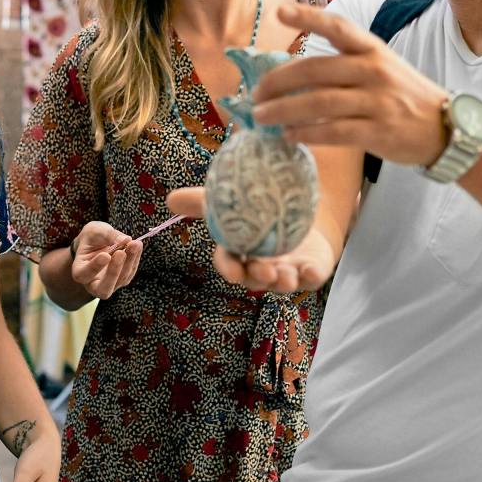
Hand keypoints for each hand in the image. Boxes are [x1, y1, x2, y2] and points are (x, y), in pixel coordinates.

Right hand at [70, 222, 142, 299]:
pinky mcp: (123, 279)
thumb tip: (125, 240)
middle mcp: (93, 283)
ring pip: (121, 279)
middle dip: (114, 272)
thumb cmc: (92, 237)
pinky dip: (135, 258)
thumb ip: (107, 235)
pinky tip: (137, 245)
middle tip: (121, 253)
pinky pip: (131, 271)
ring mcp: (110, 284)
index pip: (84, 275)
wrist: (98, 242)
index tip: (105, 255)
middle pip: (103, 289)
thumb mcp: (95, 230)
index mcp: (79, 271)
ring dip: (129, 261)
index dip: (95, 267)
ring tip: (134, 244)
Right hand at [167, 188, 337, 292]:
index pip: (230, 264)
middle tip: (264, 271)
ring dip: (282, 282)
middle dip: (258, 278)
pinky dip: (311, 278)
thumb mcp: (234, 203)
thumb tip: (170, 199)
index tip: (234, 270)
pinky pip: (311, 280)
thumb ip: (203, 203)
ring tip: (285, 276)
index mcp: (241, 254)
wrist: (302, 212)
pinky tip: (311, 271)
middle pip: (255, 278)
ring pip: (282, 283)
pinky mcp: (310, 272)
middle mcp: (261, 268)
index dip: (230, 269)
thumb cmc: (259, 212)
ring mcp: (286, 271)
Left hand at [248, 2, 450, 167]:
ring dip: (283, 110)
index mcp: (373, 50)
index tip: (280, 12)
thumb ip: (344, 66)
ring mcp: (377, 101)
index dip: (309, 17)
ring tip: (261, 118)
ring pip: (318, 102)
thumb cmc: (404, 97)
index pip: (339, 26)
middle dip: (278, 81)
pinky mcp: (378, 131)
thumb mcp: (382, 68)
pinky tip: (289, 136)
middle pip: (315, 69)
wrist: (448, 129)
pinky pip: (333, 131)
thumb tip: (291, 74)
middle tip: (254, 95)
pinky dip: (306, 133)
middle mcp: (374, 70)